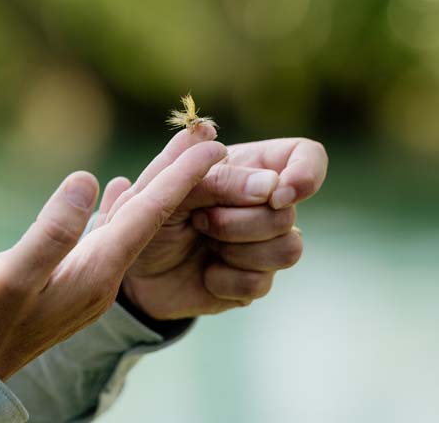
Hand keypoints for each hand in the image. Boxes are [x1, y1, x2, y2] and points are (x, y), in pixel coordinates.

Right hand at [0, 140, 225, 379]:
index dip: (180, 178)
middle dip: (180, 175)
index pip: (149, 216)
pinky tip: (119, 189)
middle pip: (151, 215)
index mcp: (97, 272)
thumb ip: (52, 232)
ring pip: (132, 222)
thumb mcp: (12, 277)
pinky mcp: (74, 277)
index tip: (212, 146)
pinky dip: (119, 207)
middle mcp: (104, 275)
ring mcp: (91, 277)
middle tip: (209, 136)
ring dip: (155, 187)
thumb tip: (88, 180)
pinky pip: (109, 233)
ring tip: (177, 155)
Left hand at [101, 130, 327, 319]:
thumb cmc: (148, 216)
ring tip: (203, 243)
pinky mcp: (255, 280)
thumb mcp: (166, 187)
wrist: (132, 272)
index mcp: (248, 166)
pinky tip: (204, 272)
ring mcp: (264, 244)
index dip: (305, 175)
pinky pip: (261, 282)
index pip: (306, 157)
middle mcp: (264, 203)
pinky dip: (223, 278)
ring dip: (234, 249)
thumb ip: (210, 174)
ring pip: (288, 249)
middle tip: (199, 221)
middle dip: (237, 221)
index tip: (276, 194)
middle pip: (289, 212)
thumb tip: (269, 181)